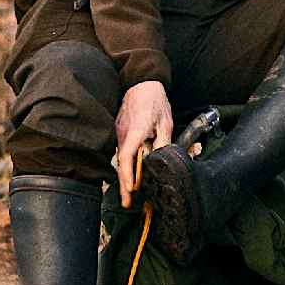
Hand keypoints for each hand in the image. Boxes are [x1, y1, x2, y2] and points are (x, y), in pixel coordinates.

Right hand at [115, 80, 171, 207]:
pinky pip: (122, 149)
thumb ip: (163, 143)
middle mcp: (123, 133)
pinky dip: (126, 162)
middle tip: (128, 201)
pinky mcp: (119, 130)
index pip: (127, 158)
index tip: (129, 191)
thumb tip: (160, 161)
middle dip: (124, 184)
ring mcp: (119, 132)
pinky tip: (132, 171)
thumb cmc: (155, 101)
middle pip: (122, 163)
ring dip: (126, 174)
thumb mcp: (166, 122)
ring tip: (131, 191)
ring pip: (121, 158)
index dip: (127, 177)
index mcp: (135, 131)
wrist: (142, 83)